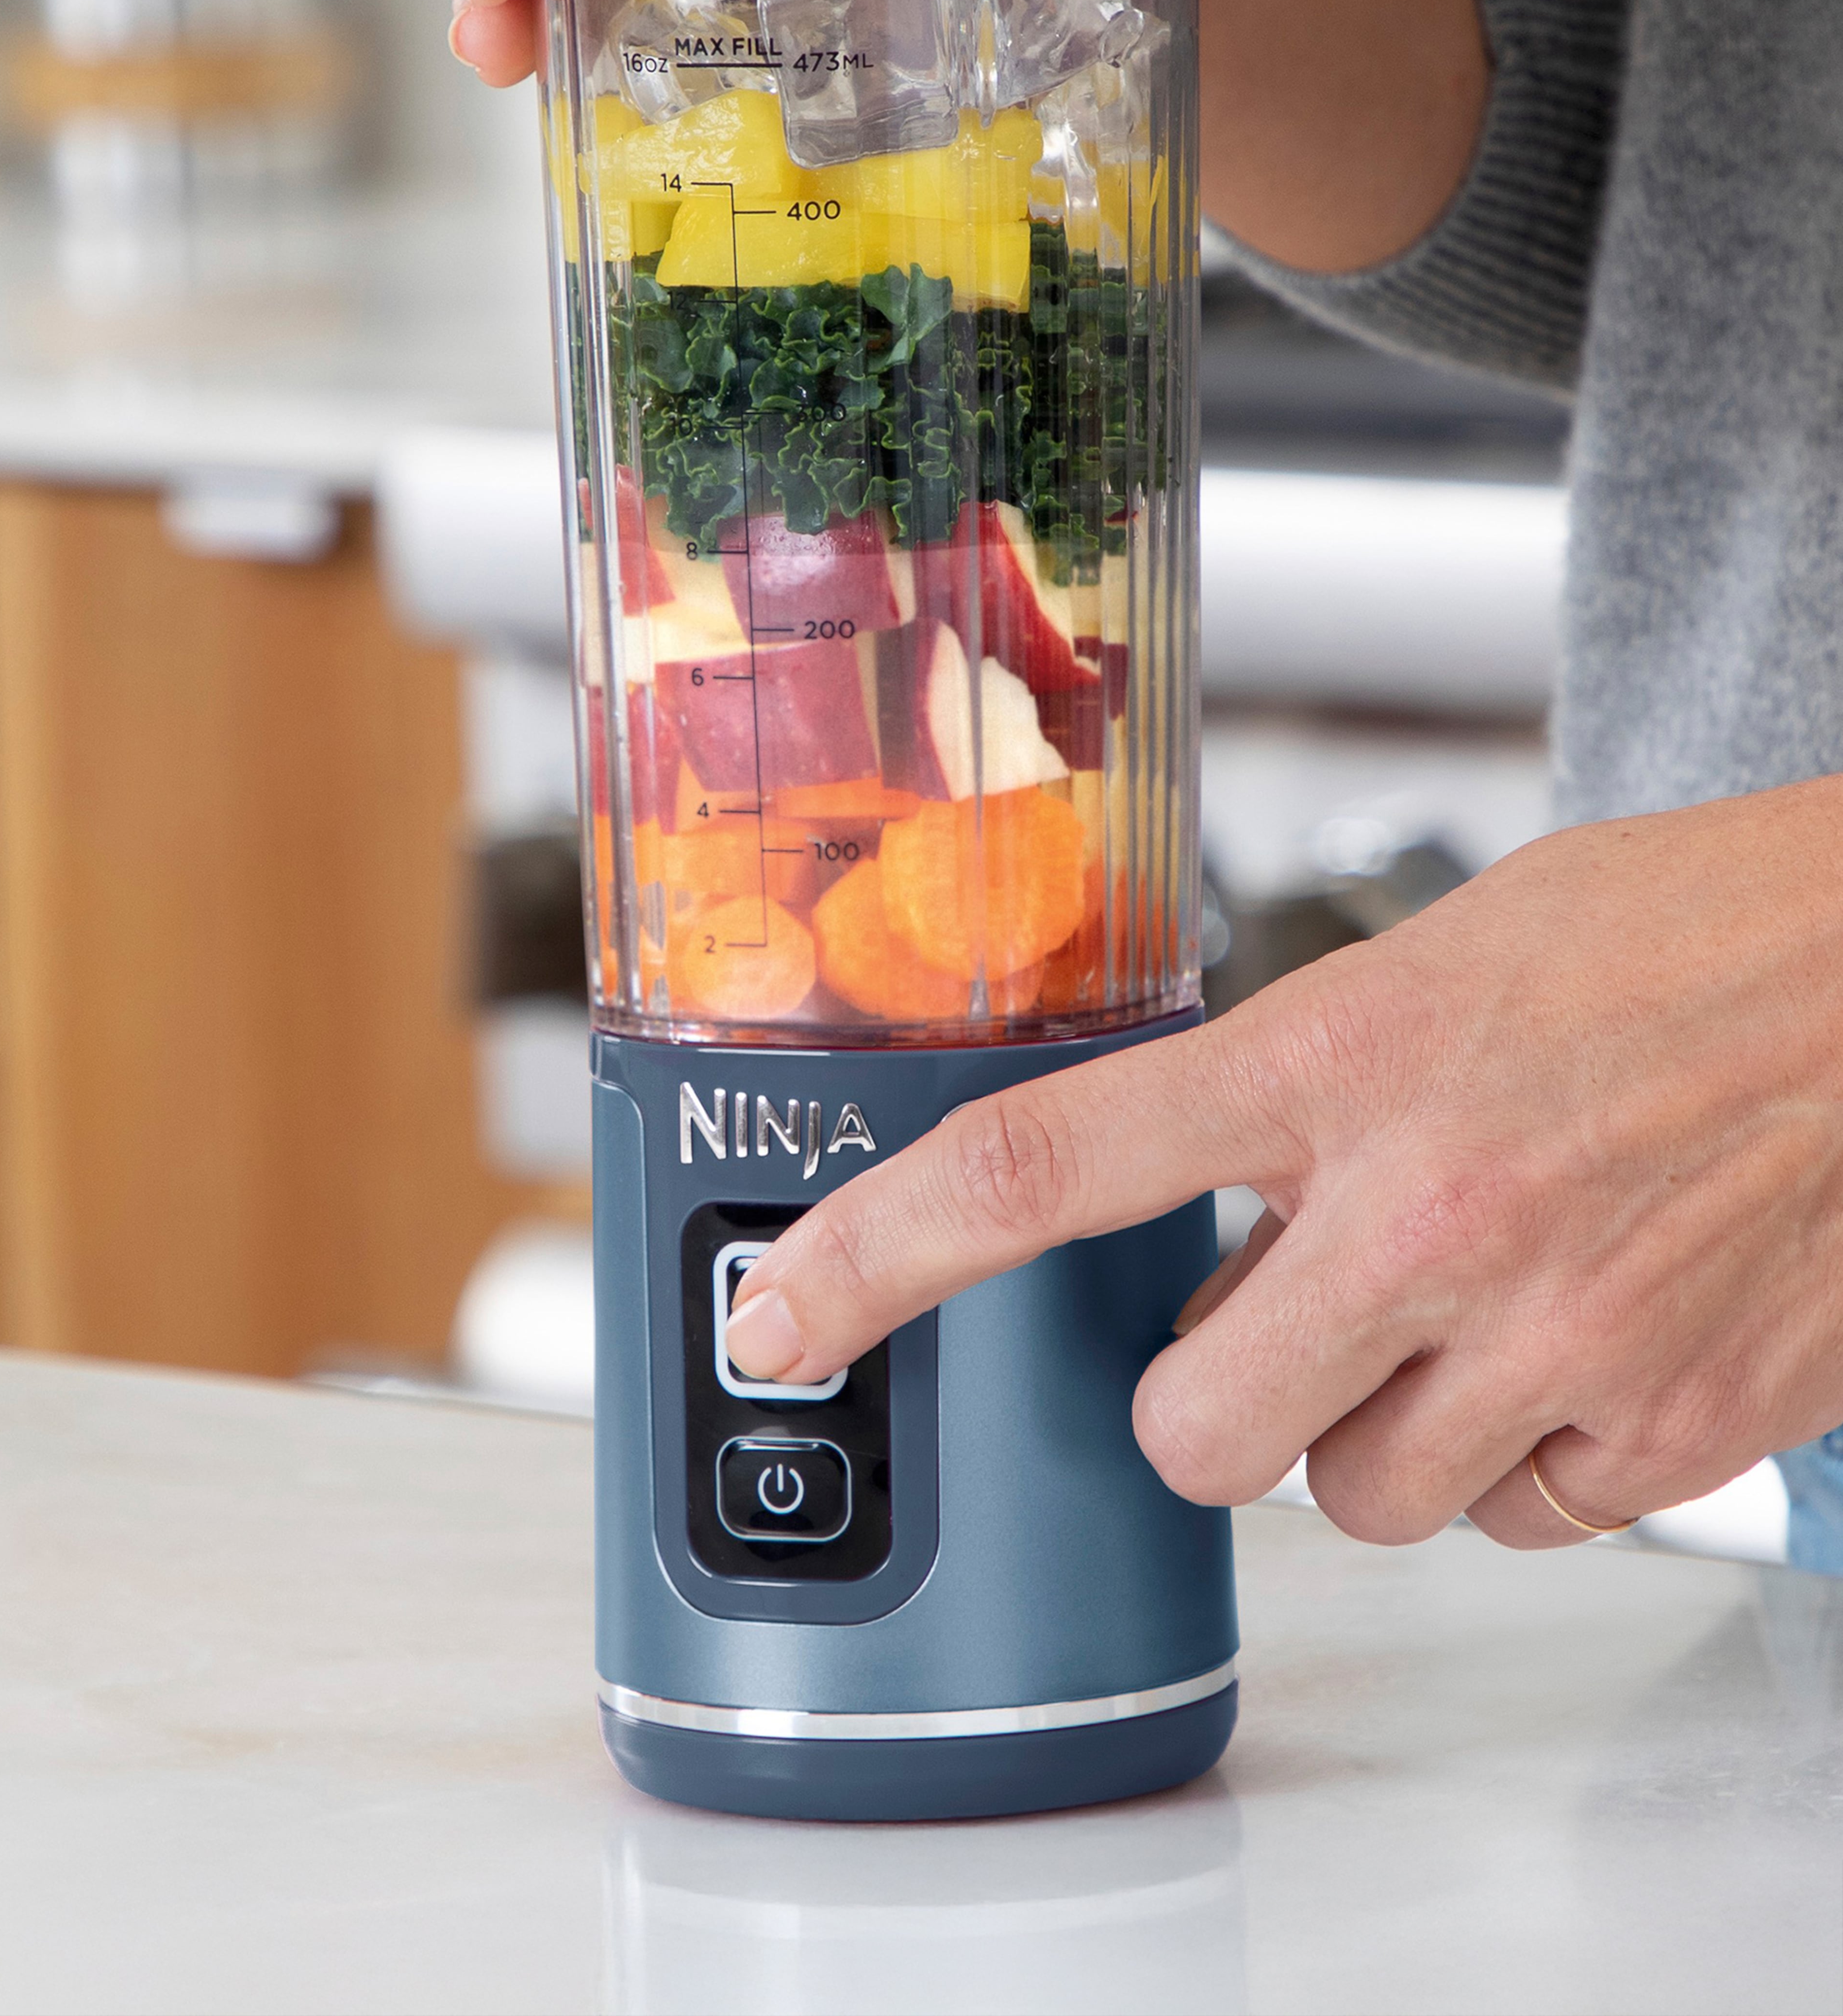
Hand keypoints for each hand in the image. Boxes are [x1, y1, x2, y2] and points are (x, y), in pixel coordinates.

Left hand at [725, 778, 1842, 1548]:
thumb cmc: (1668, 936)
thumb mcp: (1434, 965)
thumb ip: (1293, 1102)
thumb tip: (1205, 1240)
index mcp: (1342, 1054)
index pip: (1043, 1168)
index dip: (881, 1255)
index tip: (787, 1315)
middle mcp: (1431, 1209)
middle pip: (1193, 1429)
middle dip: (1213, 1398)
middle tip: (1290, 1311)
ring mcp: (1557, 1332)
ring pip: (1353, 1502)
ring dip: (1375, 1430)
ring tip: (1467, 1308)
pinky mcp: (1671, 1427)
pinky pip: (1512, 1522)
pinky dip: (1517, 1459)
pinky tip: (1576, 1341)